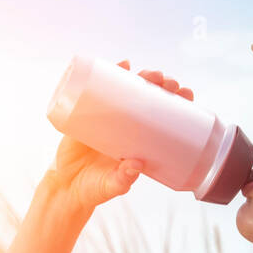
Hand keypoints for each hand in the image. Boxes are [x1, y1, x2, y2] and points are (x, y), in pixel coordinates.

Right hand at [47, 60, 193, 208]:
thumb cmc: (94, 189)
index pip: (165, 118)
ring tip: (151, 73)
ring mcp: (109, 118)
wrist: (66, 187)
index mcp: (141, 142)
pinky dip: (112, 74)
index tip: (186, 93)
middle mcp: (128, 127)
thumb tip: (136, 164)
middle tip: (169, 83)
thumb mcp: (111, 186)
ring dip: (142, 77)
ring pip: (129, 91)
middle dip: (162, 87)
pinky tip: (124, 64)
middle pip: (150, 99)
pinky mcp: (88, 114)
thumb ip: (123, 179)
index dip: (177, 103)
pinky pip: (101, 90)